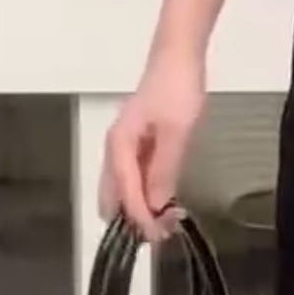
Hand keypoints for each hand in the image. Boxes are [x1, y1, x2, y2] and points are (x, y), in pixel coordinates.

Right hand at [100, 48, 205, 242]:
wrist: (178, 58)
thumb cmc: (177, 91)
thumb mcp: (176, 132)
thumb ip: (164, 169)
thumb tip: (155, 204)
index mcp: (119, 145)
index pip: (125, 192)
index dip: (140, 218)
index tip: (157, 236)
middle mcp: (116, 149)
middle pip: (115, 195)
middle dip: (134, 219)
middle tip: (162, 234)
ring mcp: (126, 147)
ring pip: (124, 189)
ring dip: (140, 208)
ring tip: (166, 223)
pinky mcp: (139, 144)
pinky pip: (136, 177)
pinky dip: (147, 194)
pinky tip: (165, 202)